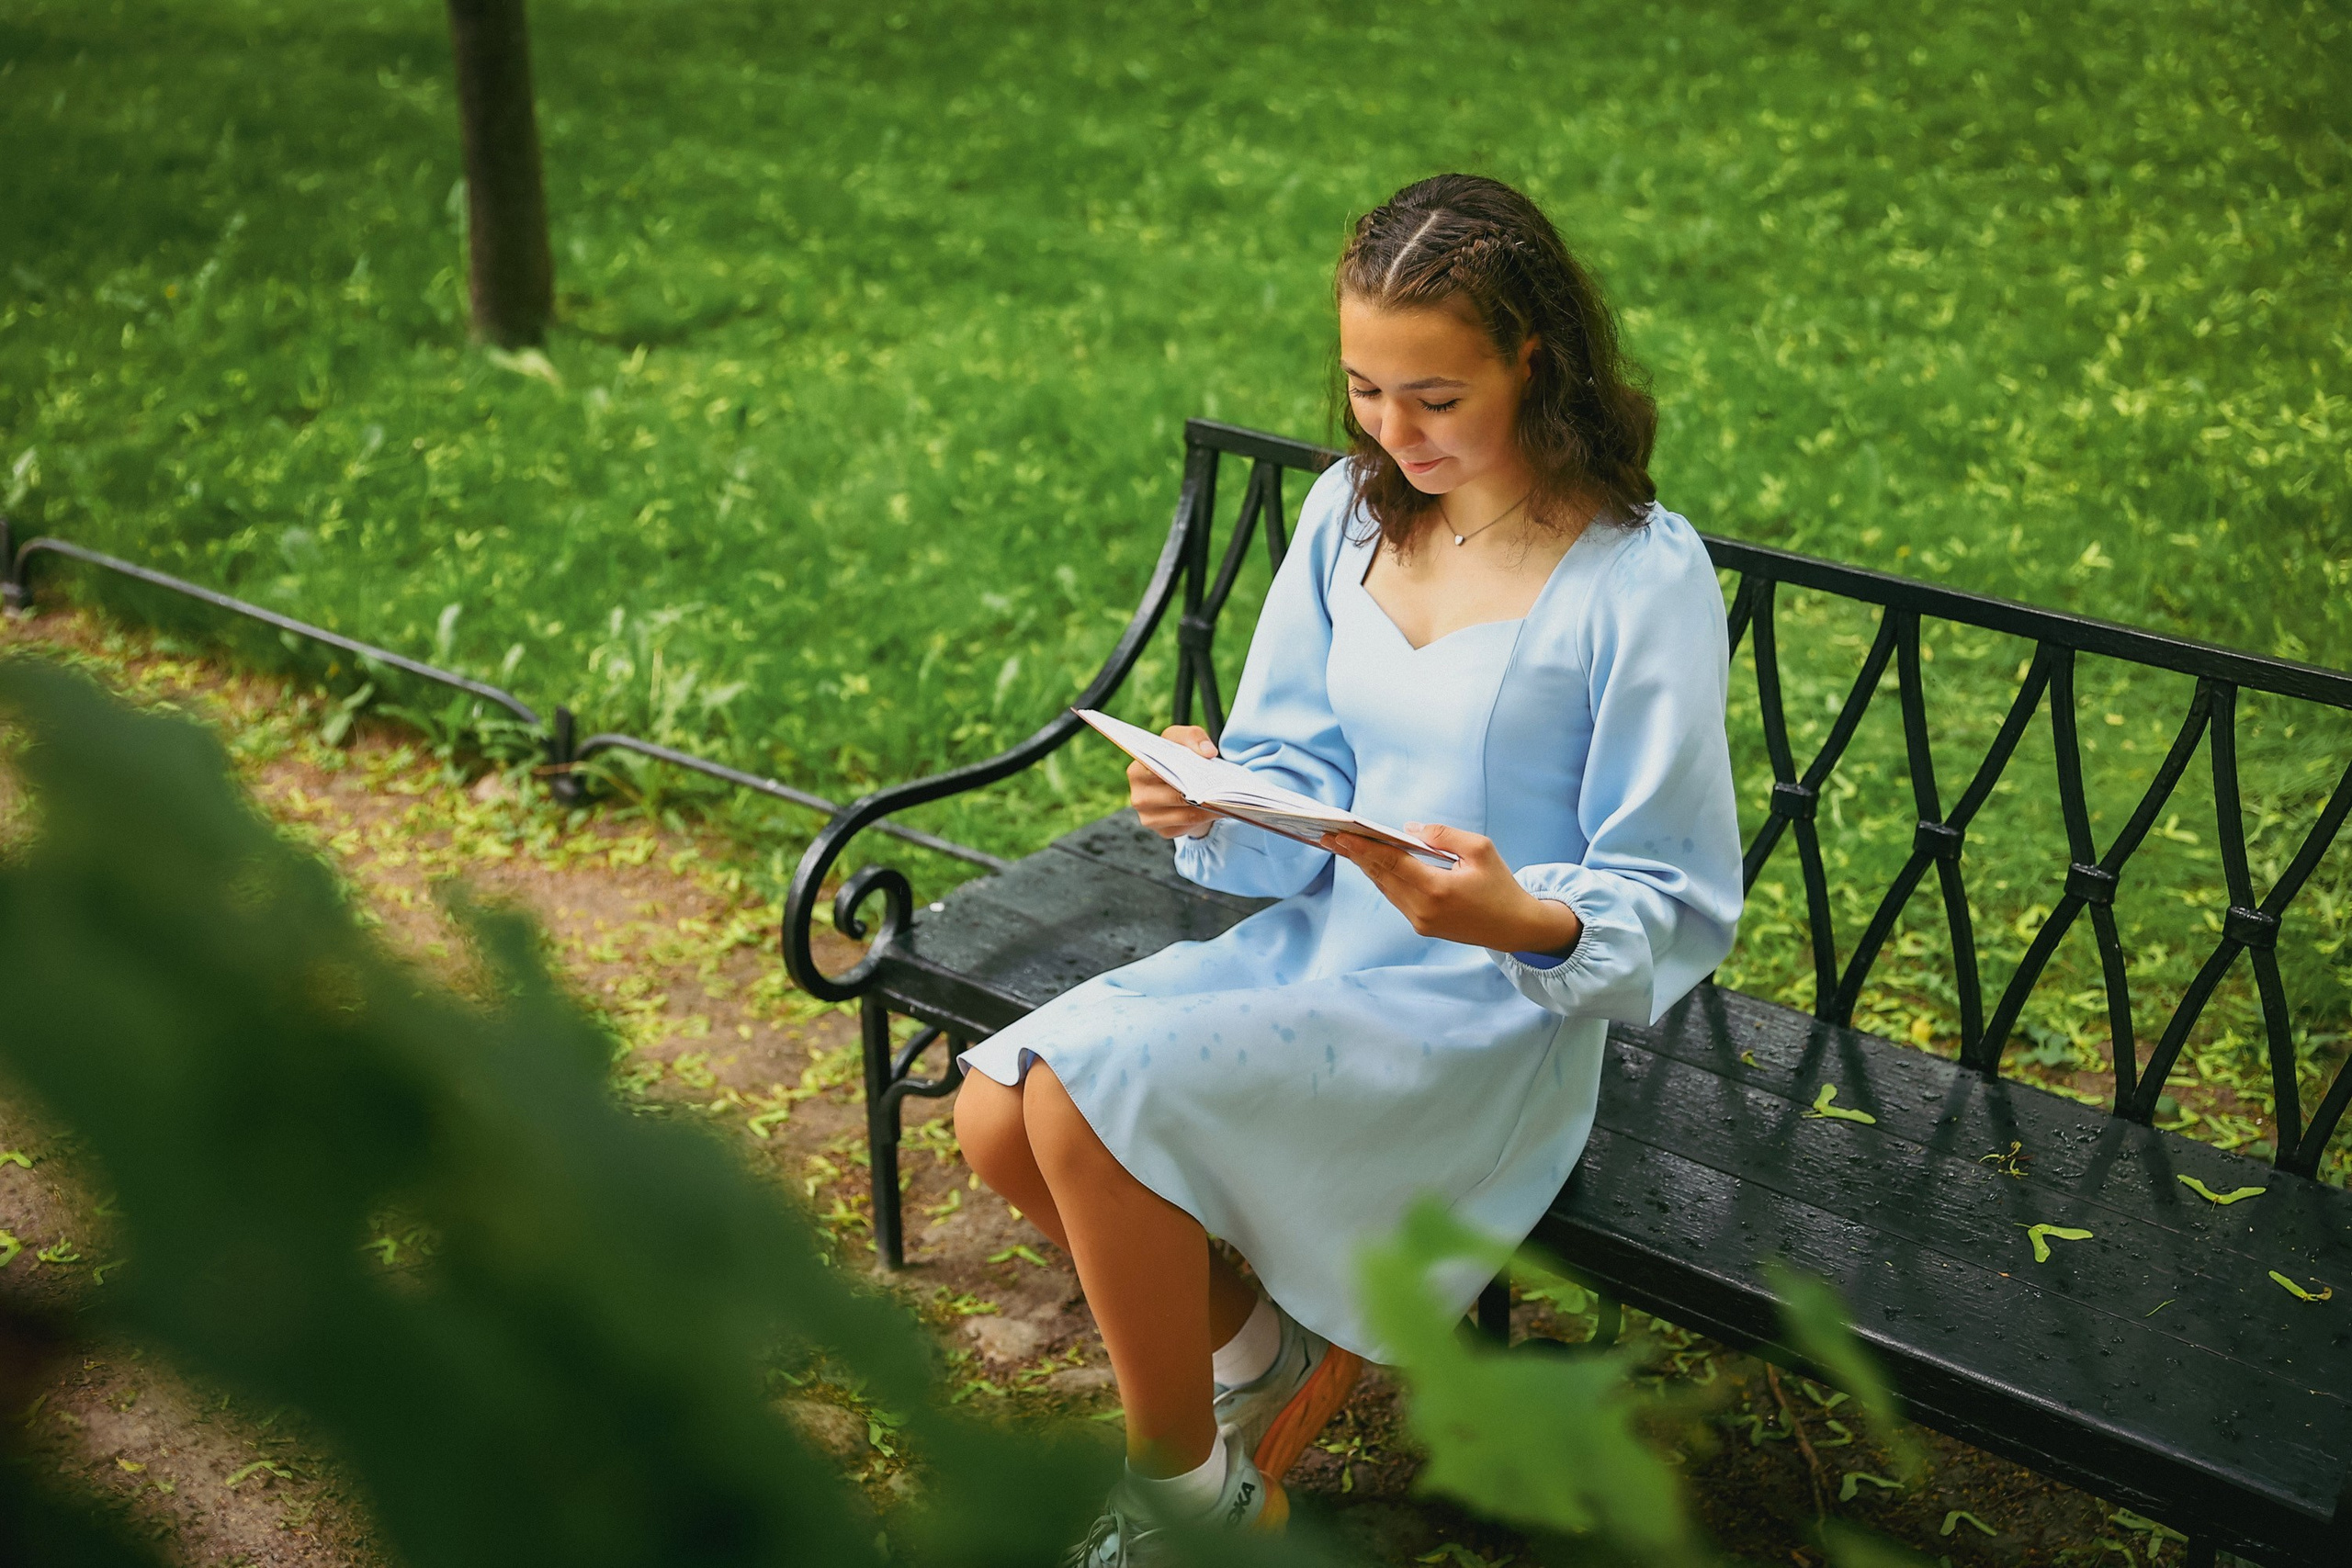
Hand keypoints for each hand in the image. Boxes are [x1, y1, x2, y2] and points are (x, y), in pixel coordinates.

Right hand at [1130, 725, 1220, 839]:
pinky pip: (1189, 826)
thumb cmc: (1177, 759)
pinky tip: (1220, 809)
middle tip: (1222, 786)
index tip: (1204, 762)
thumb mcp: (1182, 740)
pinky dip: (1206, 818)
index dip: (1180, 766)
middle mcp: (1139, 796)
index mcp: (1137, 771)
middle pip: (1174, 794)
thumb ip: (1193, 737)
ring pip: (1185, 813)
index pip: (1157, 768)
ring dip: (1208, 807)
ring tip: (1226, 799)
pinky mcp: (1164, 831)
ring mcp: (1149, 817)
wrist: (1178, 786)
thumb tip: (1208, 752)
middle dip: (1199, 790)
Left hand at [1320, 822, 1581, 954]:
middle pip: (1381, 876)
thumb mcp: (1480, 849)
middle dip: (1356, 855)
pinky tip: (1370, 864)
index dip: (1364, 848)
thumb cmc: (1501, 885)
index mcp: (1436, 890)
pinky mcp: (1422, 927)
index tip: (1341, 835)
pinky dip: (1381, 878)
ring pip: (1385, 888)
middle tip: (1331, 835)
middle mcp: (1422, 910)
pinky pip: (1395, 897)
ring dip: (1365, 866)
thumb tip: (1409, 828)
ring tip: (1344, 846)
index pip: (1392, 864)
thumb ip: (1443, 835)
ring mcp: (1420, 922)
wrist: (1515, 928)